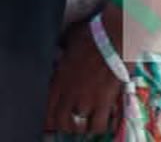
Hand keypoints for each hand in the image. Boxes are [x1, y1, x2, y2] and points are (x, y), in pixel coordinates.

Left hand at [44, 17, 123, 135]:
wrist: (113, 34)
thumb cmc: (93, 32)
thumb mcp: (70, 39)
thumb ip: (64, 51)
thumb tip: (62, 49)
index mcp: (60, 78)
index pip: (47, 108)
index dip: (49, 118)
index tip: (52, 120)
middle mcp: (70, 93)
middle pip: (62, 122)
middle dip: (66, 125)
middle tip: (72, 122)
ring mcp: (87, 99)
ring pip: (80, 127)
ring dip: (83, 126)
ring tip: (88, 121)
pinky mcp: (104, 101)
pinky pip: (100, 125)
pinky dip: (102, 125)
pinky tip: (105, 120)